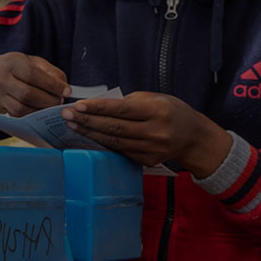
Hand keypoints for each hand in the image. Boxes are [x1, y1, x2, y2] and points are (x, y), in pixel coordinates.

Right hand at [0, 52, 69, 116]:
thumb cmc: (14, 69)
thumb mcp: (30, 62)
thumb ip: (50, 72)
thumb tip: (65, 89)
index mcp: (11, 62)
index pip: (33, 75)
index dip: (52, 85)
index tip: (67, 91)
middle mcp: (1, 78)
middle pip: (27, 94)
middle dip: (48, 100)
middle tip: (59, 102)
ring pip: (22, 109)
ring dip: (41, 111)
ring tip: (51, 108)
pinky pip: (17, 116)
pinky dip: (32, 117)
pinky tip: (40, 113)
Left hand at [60, 91, 232, 176]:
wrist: (194, 138)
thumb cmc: (171, 111)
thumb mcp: (155, 99)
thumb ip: (128, 102)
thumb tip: (97, 106)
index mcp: (158, 112)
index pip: (122, 110)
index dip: (98, 108)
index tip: (78, 106)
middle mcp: (156, 132)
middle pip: (114, 128)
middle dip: (87, 121)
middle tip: (66, 115)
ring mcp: (152, 150)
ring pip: (114, 142)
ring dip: (90, 134)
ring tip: (71, 125)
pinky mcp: (147, 161)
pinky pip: (120, 151)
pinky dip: (102, 144)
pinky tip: (87, 137)